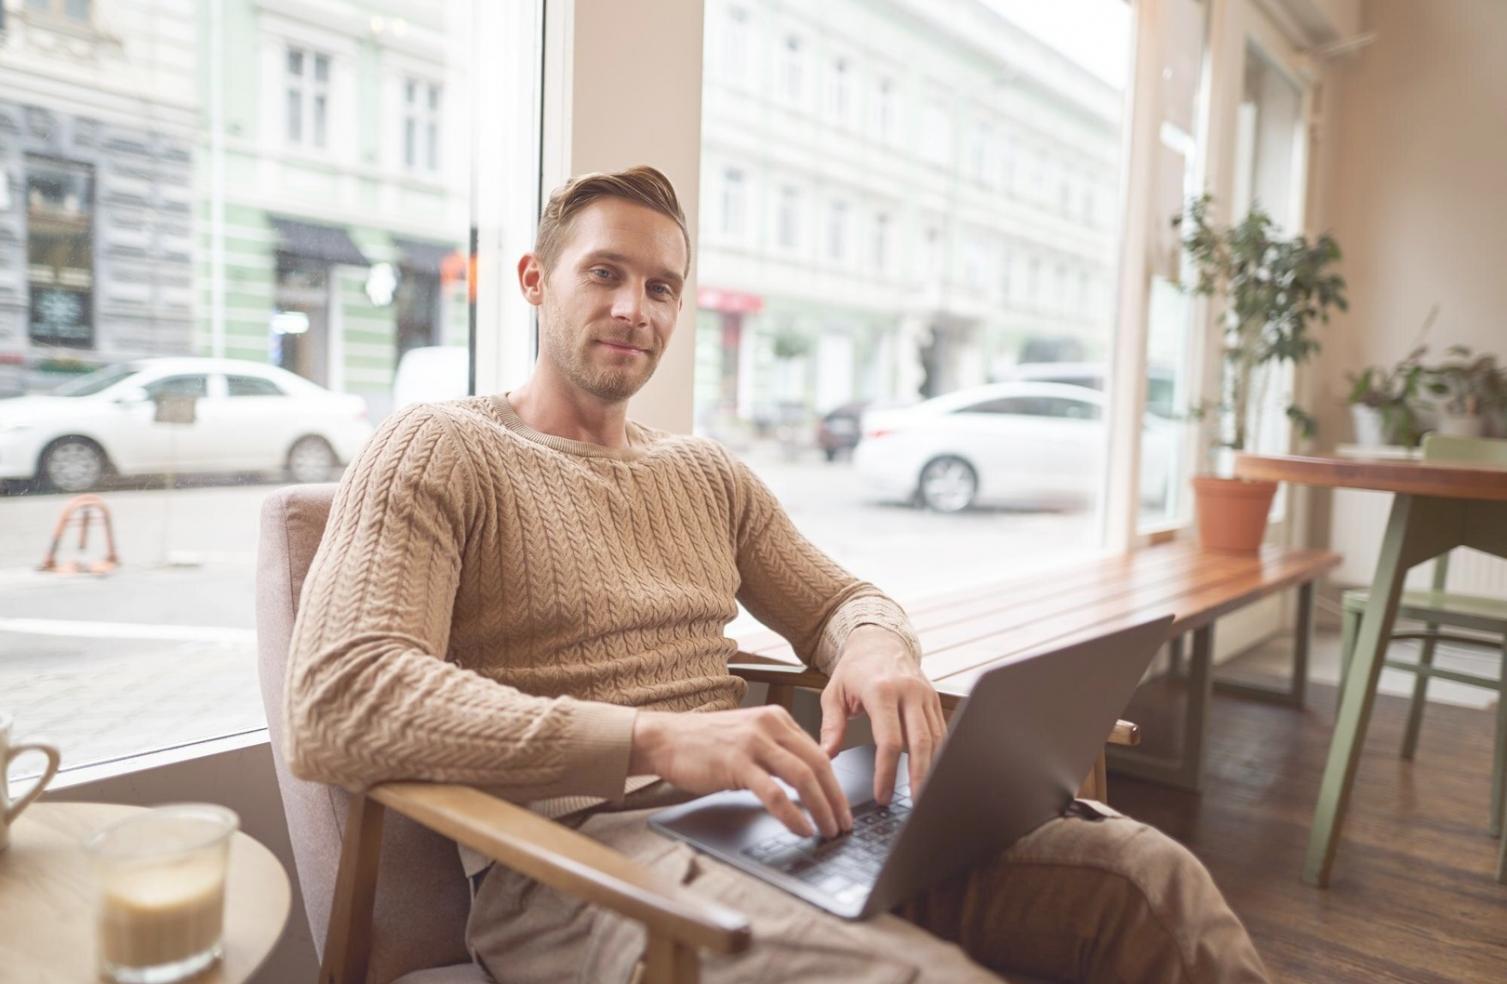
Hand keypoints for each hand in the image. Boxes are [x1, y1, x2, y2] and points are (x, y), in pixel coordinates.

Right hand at [630, 706, 851, 837]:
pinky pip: (775, 793)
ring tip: (828, 830)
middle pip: (818, 764)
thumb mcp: (748, 738)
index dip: (835, 784)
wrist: (665, 739)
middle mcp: (769, 725)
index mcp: (776, 718)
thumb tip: (806, 784)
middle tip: (844, 824)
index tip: (842, 807)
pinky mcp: (737, 763)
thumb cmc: (704, 743)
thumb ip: (776, 753)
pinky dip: (793, 814)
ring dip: (822, 808)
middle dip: (836, 799)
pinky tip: (802, 828)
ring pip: (803, 777)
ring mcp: (753, 743)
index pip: (818, 752)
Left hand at [819, 626, 945, 804]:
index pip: (889, 740)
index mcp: (881, 690)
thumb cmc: (855, 668)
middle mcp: (908, 692)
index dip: (887, 771)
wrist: (879, 640)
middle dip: (919, 776)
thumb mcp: (834, 693)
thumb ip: (831, 726)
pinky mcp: (934, 699)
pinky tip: (935, 772)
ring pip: (937, 738)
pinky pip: (942, 730)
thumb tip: (826, 757)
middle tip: (915, 802)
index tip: (882, 794)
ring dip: (933, 769)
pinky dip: (940, 753)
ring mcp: (925, 694)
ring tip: (925, 794)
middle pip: (920, 742)